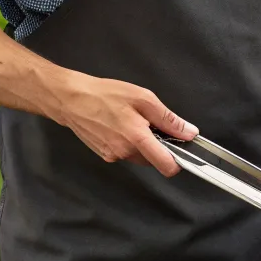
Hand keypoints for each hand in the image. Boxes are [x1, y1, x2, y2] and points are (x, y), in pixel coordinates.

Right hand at [50, 71, 196, 176]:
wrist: (70, 99)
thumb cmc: (105, 95)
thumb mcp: (143, 98)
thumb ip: (168, 119)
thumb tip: (189, 132)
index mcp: (137, 138)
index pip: (166, 165)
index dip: (179, 160)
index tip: (182, 148)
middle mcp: (124, 152)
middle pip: (154, 160)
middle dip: (160, 145)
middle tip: (152, 123)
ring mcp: (113, 156)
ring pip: (141, 156)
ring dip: (145, 144)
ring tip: (134, 121)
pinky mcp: (105, 154)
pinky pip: (127, 153)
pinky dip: (131, 143)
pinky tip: (122, 125)